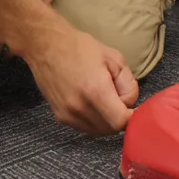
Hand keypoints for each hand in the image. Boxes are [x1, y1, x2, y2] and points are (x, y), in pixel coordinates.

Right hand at [25, 18, 138, 135]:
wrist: (46, 46)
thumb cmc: (80, 47)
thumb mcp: (114, 58)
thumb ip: (128, 84)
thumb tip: (129, 104)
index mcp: (95, 90)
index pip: (120, 122)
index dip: (131, 116)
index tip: (131, 105)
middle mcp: (80, 107)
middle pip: (110, 129)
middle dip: (119, 118)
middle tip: (117, 98)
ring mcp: (68, 115)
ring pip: (98, 132)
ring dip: (107, 121)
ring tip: (103, 99)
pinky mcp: (60, 117)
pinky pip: (85, 128)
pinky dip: (94, 121)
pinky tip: (91, 103)